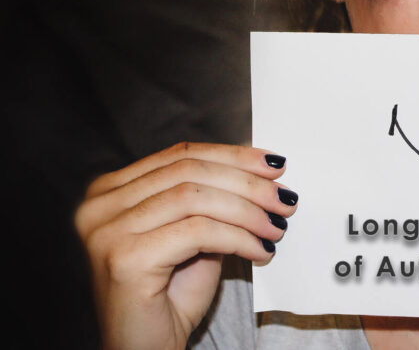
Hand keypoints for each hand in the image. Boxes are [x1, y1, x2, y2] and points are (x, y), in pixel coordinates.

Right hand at [74, 142, 297, 349]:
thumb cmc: (168, 299)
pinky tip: (260, 250)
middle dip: (247, 183)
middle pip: (189, 171)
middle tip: (284, 198)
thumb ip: (213, 200)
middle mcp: (99, 206)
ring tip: (276, 227)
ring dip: (248, 211)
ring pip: (196, 197)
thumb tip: (261, 172)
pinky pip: (198, 231)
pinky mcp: (125, 258)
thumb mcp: (194, 235)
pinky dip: (239, 237)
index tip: (274, 164)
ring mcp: (107, 231)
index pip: (181, 155)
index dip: (233, 156)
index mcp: (111, 191)